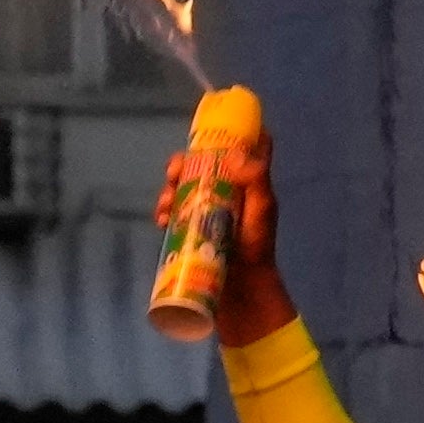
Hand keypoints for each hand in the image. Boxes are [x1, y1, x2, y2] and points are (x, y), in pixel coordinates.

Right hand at [166, 142, 295, 348]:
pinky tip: (161, 220)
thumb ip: (255, 180)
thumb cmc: (257, 250)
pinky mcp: (192, 232)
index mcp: (247, 185)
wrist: (243, 294)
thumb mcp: (262, 211)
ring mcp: (207, 213)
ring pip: (183, 188)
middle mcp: (227, 194)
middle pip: (202, 166)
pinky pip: (173, 214)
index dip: (232, 133)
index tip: (212, 128)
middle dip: (183, 164)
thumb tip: (232, 154)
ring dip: (169, 189)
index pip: (244, 149)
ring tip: (165, 202)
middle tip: (173, 172)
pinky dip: (163, 212)